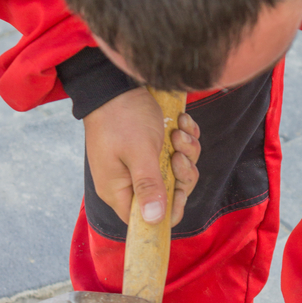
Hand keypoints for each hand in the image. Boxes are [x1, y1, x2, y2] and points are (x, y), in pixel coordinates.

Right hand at [83, 88, 200, 225]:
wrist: (116, 82)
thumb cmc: (123, 117)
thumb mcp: (139, 153)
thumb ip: (148, 186)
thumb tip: (153, 220)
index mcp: (119, 190)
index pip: (146, 220)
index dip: (169, 210)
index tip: (180, 189)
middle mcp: (129, 181)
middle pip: (169, 194)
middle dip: (182, 172)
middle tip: (177, 152)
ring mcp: (141, 163)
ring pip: (177, 170)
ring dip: (185, 151)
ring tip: (178, 131)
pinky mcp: (152, 147)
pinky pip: (177, 151)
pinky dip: (184, 137)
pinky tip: (181, 122)